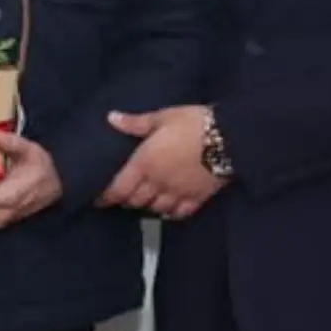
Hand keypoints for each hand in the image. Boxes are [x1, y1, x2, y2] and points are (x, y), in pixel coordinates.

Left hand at [98, 105, 224, 219]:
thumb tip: (111, 119)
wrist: (231, 137)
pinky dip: (172, 213)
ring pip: (156, 209)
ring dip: (148, 206)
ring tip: (146, 200)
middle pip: (136, 201)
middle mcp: (158, 182)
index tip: (99, 199)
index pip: (118, 189)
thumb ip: (136, 123)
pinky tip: (170, 208)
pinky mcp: (198, 198)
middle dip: (127, 200)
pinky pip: (180, 213)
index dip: (106, 197)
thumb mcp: (163, 117)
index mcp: (144, 163)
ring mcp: (178, 192)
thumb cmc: (194, 123)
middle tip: (124, 196)